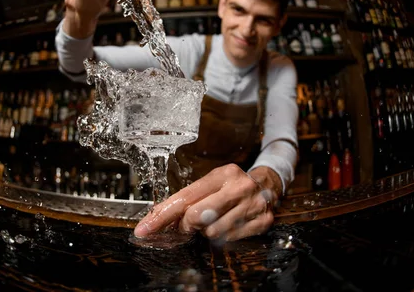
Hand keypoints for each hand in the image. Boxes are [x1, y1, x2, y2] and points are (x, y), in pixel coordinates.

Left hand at [134, 164, 281, 241]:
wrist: (269, 186)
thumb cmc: (231, 185)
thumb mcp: (212, 182)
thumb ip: (190, 198)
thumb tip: (160, 218)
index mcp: (223, 174)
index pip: (185, 197)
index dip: (162, 215)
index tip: (144, 229)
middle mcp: (239, 188)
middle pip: (197, 216)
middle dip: (187, 225)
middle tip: (190, 224)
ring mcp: (252, 205)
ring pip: (212, 232)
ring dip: (207, 231)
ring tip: (215, 220)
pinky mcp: (262, 222)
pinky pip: (230, 240)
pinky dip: (223, 236)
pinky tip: (228, 225)